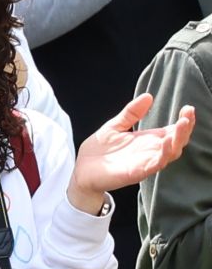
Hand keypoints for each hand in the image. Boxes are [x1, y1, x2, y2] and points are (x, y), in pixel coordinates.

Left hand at [70, 93, 195, 211]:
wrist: (81, 171)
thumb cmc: (98, 151)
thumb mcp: (114, 126)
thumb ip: (130, 113)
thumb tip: (148, 96)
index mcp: (147, 140)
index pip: (172, 131)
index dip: (183, 121)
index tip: (188, 108)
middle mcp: (150, 151)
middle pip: (176, 141)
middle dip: (185, 128)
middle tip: (188, 114)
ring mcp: (145, 162)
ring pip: (170, 153)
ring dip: (178, 139)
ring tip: (182, 124)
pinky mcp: (136, 172)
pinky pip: (155, 164)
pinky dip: (162, 154)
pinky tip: (165, 142)